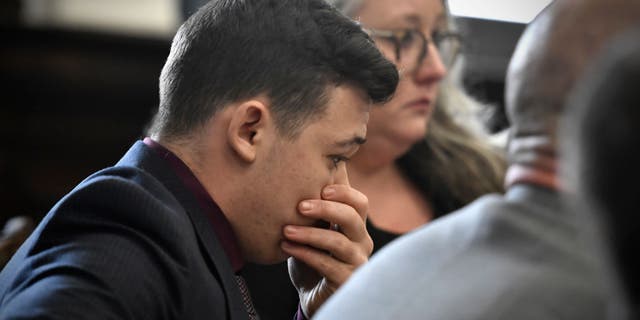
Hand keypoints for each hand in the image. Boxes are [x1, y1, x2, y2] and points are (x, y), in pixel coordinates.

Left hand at [281, 172, 372, 317]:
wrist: (311, 293)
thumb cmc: (313, 255)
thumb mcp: (313, 228)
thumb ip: (314, 206)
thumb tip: (305, 164)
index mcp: (356, 225)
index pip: (360, 202)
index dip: (343, 192)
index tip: (321, 188)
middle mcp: (362, 242)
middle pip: (353, 218)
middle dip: (326, 209)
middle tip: (299, 206)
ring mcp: (357, 262)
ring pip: (338, 243)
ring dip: (310, 234)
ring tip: (286, 230)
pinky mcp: (346, 281)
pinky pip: (327, 265)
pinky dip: (305, 254)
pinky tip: (287, 248)